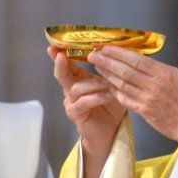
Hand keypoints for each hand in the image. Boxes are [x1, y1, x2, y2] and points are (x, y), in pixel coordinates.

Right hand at [48, 45, 127, 159]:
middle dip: (61, 64)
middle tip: (61, 55)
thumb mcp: (113, 87)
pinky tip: (108, 95)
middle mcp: (71, 90)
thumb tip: (120, 53)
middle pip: (62, 74)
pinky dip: (97, 97)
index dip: (62, 54)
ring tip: (109, 81)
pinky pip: (84, 103)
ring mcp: (71, 103)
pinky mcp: (76, 115)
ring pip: (76, 88)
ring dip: (94, 83)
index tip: (56, 44)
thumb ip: (112, 73)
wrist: (110, 133)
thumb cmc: (111, 109)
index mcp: (79, 80)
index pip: (69, 64)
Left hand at [88, 31, 177, 142]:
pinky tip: (107, 85)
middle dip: (107, 61)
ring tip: (96, 65)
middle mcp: (153, 86)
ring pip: (122, 84)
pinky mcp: (144, 112)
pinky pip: (125, 100)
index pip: (138, 61)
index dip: (120, 53)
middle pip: (125, 71)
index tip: (108, 47)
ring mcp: (147, 100)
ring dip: (107, 74)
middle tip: (93, 54)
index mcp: (165, 74)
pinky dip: (115, 91)